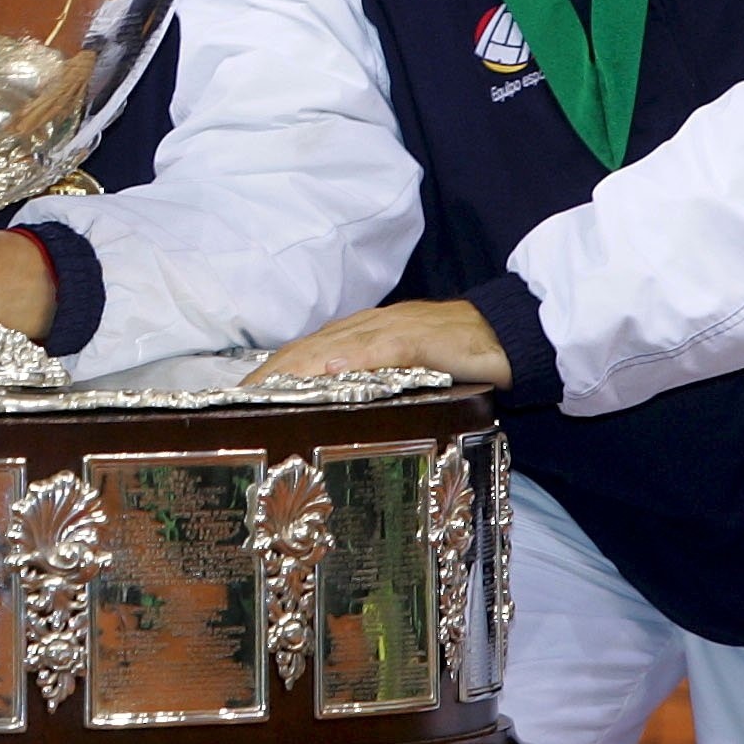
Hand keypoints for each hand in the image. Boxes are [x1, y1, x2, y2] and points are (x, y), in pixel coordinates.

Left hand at [243, 298, 508, 385]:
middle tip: (235, 404)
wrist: (509, 332)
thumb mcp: (405, 376)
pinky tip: (329, 368)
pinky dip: (353, 357)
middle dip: (269, 374)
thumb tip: (336, 414)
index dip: (270, 374)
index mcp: (360, 338)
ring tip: (263, 390)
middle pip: (306, 349)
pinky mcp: (419, 337)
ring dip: (295, 366)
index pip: (304, 354)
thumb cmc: (456, 356)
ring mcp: (391, 330)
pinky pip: (381, 346)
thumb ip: (373, 385)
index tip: (239, 399)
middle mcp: (367, 329)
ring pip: (332, 345)